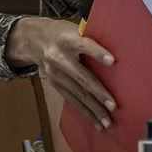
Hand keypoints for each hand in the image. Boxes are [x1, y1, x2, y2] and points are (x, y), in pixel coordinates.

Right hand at [6, 16, 115, 130]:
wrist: (32, 39)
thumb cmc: (61, 33)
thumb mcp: (72, 29)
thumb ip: (89, 39)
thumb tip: (119, 51)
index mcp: (66, 39)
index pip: (84, 45)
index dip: (97, 53)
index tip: (112, 61)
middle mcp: (58, 57)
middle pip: (80, 76)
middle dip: (97, 92)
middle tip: (113, 106)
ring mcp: (54, 73)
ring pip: (76, 93)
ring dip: (92, 109)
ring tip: (107, 122)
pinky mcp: (53, 83)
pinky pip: (70, 99)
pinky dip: (84, 112)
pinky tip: (95, 122)